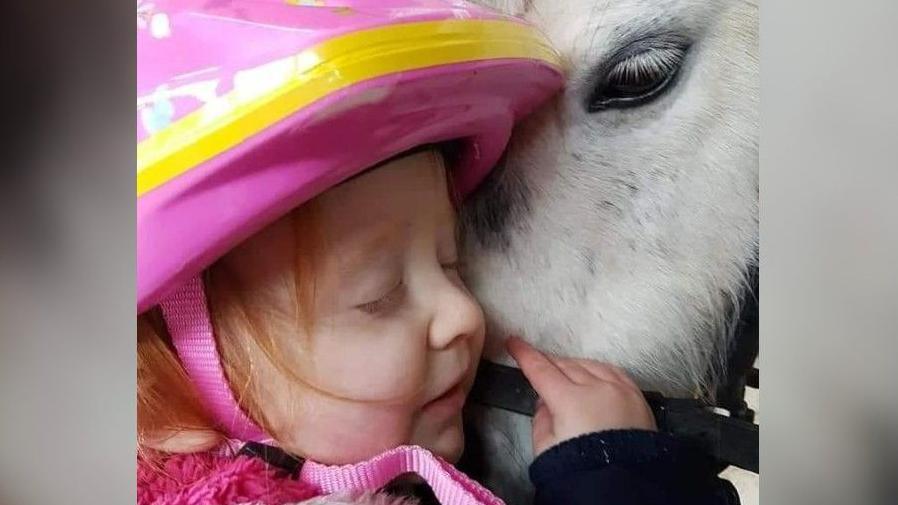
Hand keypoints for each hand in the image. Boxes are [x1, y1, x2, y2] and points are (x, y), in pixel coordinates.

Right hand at [506, 336, 656, 456]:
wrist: (624, 488)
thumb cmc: (580, 469)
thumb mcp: (545, 447)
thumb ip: (541, 417)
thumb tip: (545, 402)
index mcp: (569, 399)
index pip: (541, 369)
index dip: (525, 354)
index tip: (514, 342)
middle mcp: (596, 387)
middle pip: (566, 365)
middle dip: (549, 363)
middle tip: (539, 364)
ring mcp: (619, 390)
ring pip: (590, 365)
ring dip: (574, 366)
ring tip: (565, 372)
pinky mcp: (637, 397)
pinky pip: (615, 372)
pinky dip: (600, 370)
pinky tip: (594, 374)